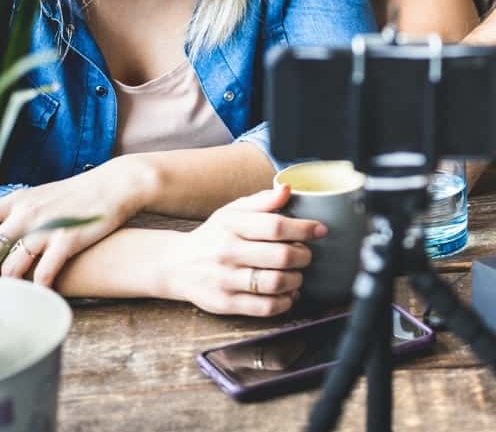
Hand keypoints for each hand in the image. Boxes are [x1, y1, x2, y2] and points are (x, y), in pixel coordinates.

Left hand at [0, 156, 159, 285]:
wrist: (116, 184)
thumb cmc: (77, 196)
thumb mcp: (39, 197)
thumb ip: (15, 216)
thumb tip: (3, 238)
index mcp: (15, 202)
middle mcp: (25, 214)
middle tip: (3, 285)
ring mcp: (46, 227)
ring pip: (10, 268)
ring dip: (10, 286)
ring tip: (13, 298)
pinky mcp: (68, 239)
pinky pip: (44, 273)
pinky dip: (39, 289)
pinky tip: (40, 294)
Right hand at [160, 185, 324, 316]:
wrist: (176, 265)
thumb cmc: (214, 235)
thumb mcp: (232, 212)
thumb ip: (262, 201)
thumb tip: (288, 188)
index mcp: (231, 225)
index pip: (275, 226)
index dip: (304, 228)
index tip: (320, 230)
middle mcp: (227, 252)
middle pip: (281, 256)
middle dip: (304, 256)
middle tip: (306, 255)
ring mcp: (225, 280)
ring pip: (276, 283)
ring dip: (297, 279)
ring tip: (297, 274)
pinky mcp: (225, 303)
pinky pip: (265, 307)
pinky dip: (285, 302)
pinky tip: (288, 293)